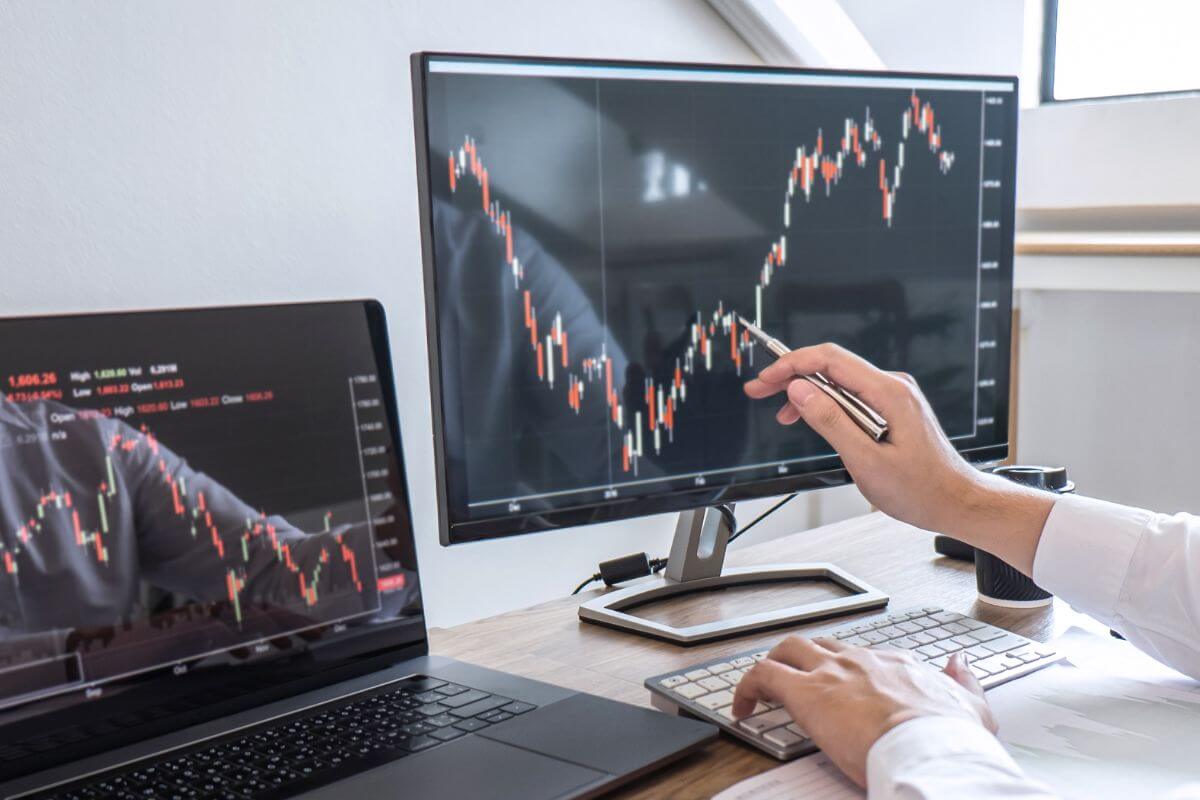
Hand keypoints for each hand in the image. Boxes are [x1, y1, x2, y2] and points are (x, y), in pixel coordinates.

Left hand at [732, 636, 995, 786]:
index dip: (849, 669)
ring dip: (773, 663)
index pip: (864, 656)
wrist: (929, 748)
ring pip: (788, 649)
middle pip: (821, 644)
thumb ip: (964, 682)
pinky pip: (762, 675)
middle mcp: (861, 660)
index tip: (843, 685)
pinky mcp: (805, 692)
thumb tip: (960, 663)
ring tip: (762, 688)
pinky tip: (742, 707)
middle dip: (803, 656)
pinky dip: (746, 686)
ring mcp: (831, 672)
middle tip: (793, 678)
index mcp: (896, 665)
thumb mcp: (972, 707)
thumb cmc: (947, 737)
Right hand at [743, 344, 1053, 572]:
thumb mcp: (866, 461)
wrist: (957, 502)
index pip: (830, 360)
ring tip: (781, 413)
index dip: (792, 365)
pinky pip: (853, 396)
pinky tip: (812, 419)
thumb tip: (800, 391)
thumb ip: (831, 422)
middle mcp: (893, 387)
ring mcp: (894, 397)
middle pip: (832, 366)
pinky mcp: (892, 409)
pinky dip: (827, 404)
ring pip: (840, 382)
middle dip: (792, 375)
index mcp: (889, 393)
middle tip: (760, 390)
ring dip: (807, 393)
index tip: (766, 379)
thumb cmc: (922, 489)